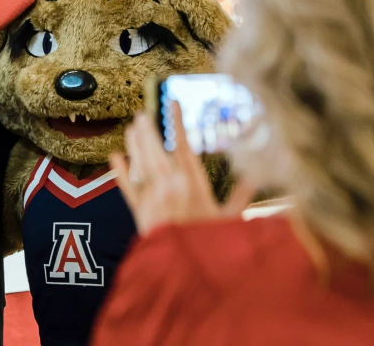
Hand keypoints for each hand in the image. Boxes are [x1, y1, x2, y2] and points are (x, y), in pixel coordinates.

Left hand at [109, 102, 255, 235]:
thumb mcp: (232, 219)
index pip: (184, 146)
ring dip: (135, 144)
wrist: (185, 269)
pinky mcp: (140, 212)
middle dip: (149, 131)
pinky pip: (127, 188)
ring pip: (141, 164)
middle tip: (142, 114)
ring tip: (131, 128)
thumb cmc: (211, 244)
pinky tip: (115, 157)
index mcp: (195, 185)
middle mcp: (171, 187)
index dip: (178, 123)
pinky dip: (120, 172)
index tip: (173, 104)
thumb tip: (258, 176)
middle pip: (157, 151)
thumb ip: (242, 196)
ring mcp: (153, 198)